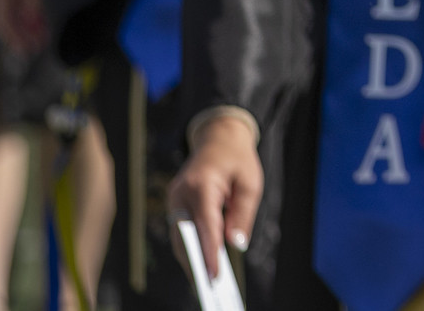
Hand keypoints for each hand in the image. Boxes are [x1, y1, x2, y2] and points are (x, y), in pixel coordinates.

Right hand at [168, 114, 261, 280]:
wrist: (218, 138)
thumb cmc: (238, 160)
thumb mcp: (250, 183)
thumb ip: (242, 214)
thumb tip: (235, 244)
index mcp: (201, 184)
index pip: (204, 225)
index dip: (208, 252)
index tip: (215, 274)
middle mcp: (181, 193)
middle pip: (186, 236)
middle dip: (196, 262)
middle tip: (210, 285)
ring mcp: (173, 198)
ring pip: (180, 237)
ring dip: (191, 257)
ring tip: (207, 279)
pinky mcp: (174, 204)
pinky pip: (181, 230)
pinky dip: (190, 246)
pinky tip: (202, 262)